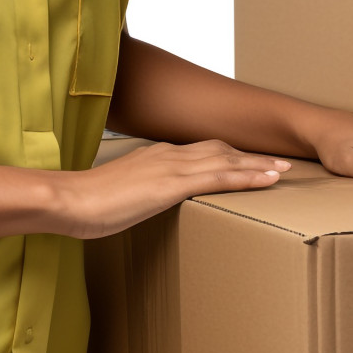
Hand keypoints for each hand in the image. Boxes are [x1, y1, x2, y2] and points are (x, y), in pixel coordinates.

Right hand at [57, 139, 292, 239]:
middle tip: (278, 162)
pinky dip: (246, 176)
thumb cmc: (87, 203)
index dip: (229, 155)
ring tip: (283, 170)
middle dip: (250, 156)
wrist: (69, 200)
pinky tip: (266, 180)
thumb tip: (149, 202)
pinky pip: (218, 177)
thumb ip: (140, 192)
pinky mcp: (172, 184)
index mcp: (156, 155)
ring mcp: (171, 167)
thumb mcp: (121, 194)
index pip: (201, 151)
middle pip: (219, 150)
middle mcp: (168, 154)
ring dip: (257, 164)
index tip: (250, 160)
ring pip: (225, 160)